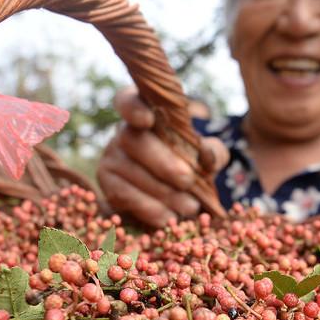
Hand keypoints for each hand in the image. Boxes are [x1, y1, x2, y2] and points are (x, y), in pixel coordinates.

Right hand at [97, 87, 228, 227]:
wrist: (176, 190)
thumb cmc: (191, 162)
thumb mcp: (206, 152)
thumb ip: (212, 150)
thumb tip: (208, 156)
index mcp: (145, 112)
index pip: (129, 100)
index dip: (134, 109)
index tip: (147, 120)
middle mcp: (122, 131)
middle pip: (134, 141)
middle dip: (161, 162)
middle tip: (187, 180)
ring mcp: (111, 158)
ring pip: (130, 172)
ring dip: (162, 192)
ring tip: (190, 207)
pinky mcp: (108, 185)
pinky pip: (124, 197)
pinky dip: (149, 210)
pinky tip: (169, 218)